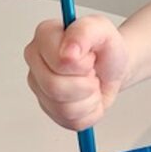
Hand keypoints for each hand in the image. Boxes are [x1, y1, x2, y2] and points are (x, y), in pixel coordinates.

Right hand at [23, 15, 127, 130]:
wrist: (115, 67)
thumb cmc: (106, 48)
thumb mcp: (103, 29)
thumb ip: (85, 31)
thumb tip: (68, 52)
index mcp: (44, 37)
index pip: (58, 62)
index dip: (82, 64)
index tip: (90, 56)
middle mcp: (35, 61)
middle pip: (55, 88)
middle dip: (86, 83)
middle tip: (92, 71)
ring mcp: (39, 87)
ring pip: (62, 108)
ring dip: (89, 97)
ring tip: (91, 83)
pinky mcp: (50, 109)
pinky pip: (70, 121)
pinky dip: (89, 111)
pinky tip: (88, 96)